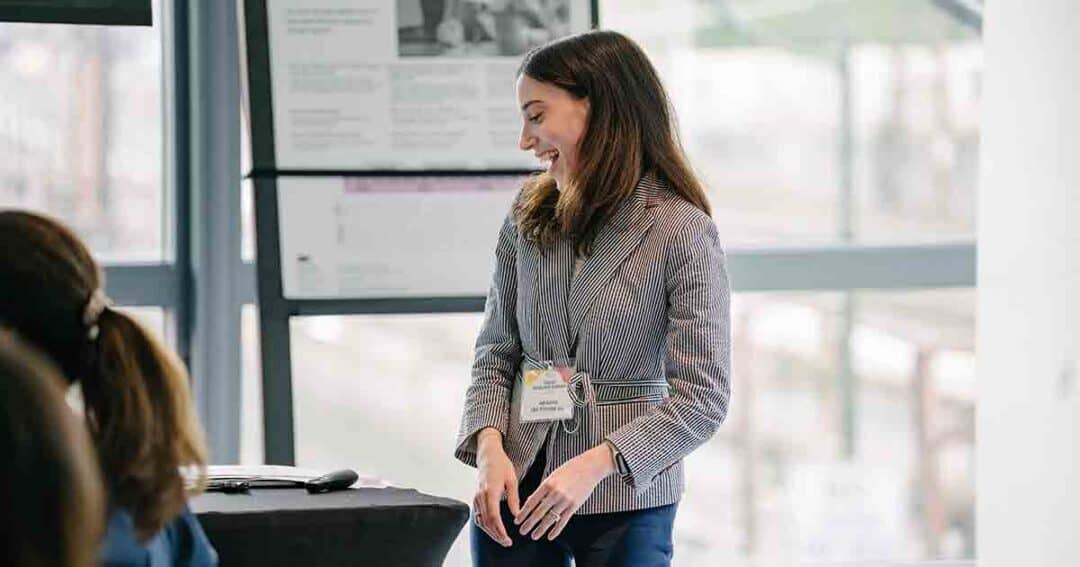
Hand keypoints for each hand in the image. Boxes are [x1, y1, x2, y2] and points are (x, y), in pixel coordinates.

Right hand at [473, 428, 519, 546]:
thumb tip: (518, 516)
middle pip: (486, 522)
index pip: (493, 517)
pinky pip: (478, 516)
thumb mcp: (512, 480)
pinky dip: (484, 525)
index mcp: (490, 491)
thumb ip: (514, 499)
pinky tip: (493, 529)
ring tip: (501, 539)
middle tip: (507, 543)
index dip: (500, 531)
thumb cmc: (501, 465)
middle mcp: (480, 496)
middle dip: (496, 535)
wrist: (488, 455)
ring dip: (490, 532)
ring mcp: (476, 497)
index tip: (508, 539)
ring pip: (480, 521)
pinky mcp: (476, 498)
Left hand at [515, 444, 615, 540]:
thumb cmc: (570, 469)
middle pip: (539, 512)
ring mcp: (565, 500)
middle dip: (529, 523)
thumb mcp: (553, 475)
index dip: (523, 513)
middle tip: (522, 531)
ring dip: (540, 529)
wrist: (590, 467)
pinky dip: (556, 530)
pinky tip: (550, 536)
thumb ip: (543, 488)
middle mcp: (555, 493)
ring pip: (550, 519)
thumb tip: (532, 501)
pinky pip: (563, 521)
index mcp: (547, 484)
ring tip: (534, 536)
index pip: (532, 502)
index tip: (517, 520)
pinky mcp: (574, 506)